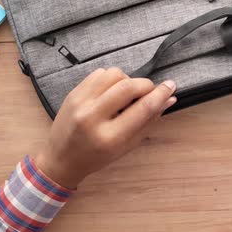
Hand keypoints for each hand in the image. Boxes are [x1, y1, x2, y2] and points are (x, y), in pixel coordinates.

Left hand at [34, 67, 176, 188]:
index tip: (171, 86)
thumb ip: (149, 122)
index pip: (142, 108)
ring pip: (114, 74)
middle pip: (128, 86)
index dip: (160, 94)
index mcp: (110, 137)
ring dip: (128, 80)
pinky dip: (112, 78)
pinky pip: (99, 73)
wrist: (61, 158)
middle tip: (149, 91)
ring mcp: (80, 103)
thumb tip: (169, 99)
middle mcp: (93, 117)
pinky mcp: (73, 93)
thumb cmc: (98, 157)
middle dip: (145, 85)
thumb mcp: (127, 146)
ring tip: (127, 94)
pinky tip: (112, 91)